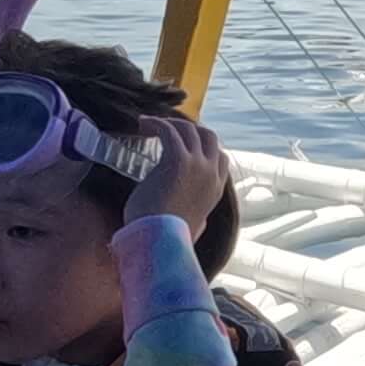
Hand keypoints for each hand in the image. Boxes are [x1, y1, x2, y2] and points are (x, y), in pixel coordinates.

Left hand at [130, 115, 228, 235]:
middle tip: (168, 128)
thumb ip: (197, 217)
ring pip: (189, 130)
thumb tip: (197, 220)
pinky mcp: (178, 160)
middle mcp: (211, 175)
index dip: (203, 145)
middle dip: (189, 128)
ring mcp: (198, 166)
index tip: (185, 143)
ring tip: (150, 125)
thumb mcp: (192, 227)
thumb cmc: (167, 239)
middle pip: (209, 136)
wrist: (160, 242)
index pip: (220, 157)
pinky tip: (143, 124)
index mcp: (215, 191)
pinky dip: (156, 123)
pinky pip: (169, 131)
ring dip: (170, 123)